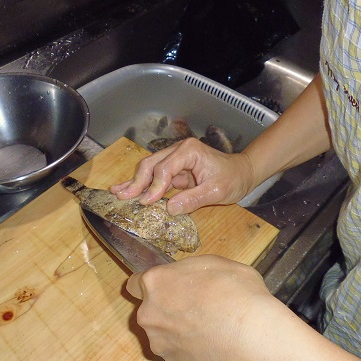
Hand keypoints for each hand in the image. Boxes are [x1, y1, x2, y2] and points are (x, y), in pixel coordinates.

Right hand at [111, 138, 254, 214]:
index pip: (165, 168)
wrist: (242, 173)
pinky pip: (156, 178)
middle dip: (137, 182)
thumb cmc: (233, 179)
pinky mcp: (175, 171)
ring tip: (118, 194)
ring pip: (149, 170)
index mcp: (189, 151)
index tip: (146, 202)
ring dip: (135, 183)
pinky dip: (143, 186)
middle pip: (151, 165)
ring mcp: (175, 160)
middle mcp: (179, 151)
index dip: (154, 186)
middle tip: (123, 197)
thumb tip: (169, 209)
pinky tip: (128, 191)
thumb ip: (194, 199)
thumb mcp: (217, 191)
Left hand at [126, 255, 275, 360]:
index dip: (153, 286)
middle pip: (151, 313)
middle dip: (169, 312)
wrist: (254, 343)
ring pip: (166, 339)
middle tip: (200, 310)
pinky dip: (196, 356)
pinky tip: (218, 351)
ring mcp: (162, 347)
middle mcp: (150, 316)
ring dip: (182, 336)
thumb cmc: (239, 296)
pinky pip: (183, 359)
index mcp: (156, 284)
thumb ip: (192, 273)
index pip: (135, 284)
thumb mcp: (218, 265)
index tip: (168, 288)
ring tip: (214, 333)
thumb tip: (190, 280)